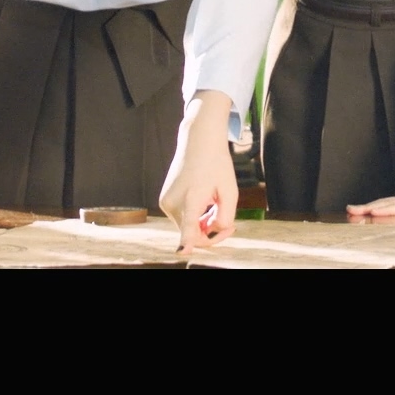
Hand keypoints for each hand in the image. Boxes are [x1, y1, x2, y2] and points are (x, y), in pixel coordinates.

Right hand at [159, 92, 237, 251]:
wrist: (198, 142)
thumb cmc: (217, 164)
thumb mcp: (230, 192)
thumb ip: (224, 218)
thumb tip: (213, 233)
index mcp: (191, 198)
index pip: (187, 226)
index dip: (187, 242)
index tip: (182, 252)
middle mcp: (173, 202)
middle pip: (193, 233)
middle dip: (211, 230)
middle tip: (228, 219)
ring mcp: (166, 202)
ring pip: (188, 226)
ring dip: (204, 222)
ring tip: (215, 203)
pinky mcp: (164, 200)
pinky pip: (183, 218)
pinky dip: (195, 216)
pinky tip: (204, 200)